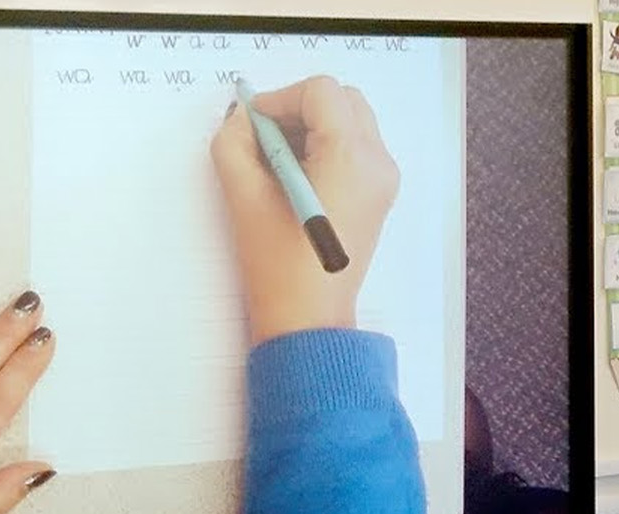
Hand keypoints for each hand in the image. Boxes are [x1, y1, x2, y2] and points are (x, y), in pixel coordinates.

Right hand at [210, 75, 400, 344]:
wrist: (308, 317)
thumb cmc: (278, 264)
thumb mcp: (243, 194)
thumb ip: (235, 141)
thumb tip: (244, 117)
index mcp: (350, 157)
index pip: (320, 92)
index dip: (280, 100)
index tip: (255, 126)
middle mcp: (377, 162)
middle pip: (342, 99)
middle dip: (299, 109)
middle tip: (266, 139)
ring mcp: (384, 178)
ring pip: (351, 120)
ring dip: (312, 127)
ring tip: (278, 163)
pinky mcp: (379, 194)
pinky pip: (356, 147)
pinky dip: (326, 146)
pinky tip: (297, 178)